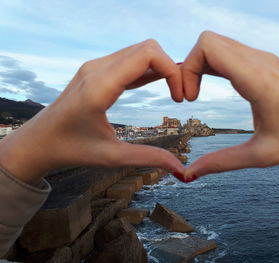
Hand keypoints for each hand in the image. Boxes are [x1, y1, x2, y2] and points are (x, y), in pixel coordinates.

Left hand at [0, 40, 184, 183]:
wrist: (39, 141)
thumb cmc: (71, 149)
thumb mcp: (112, 157)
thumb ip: (149, 158)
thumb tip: (181, 170)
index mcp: (100, 87)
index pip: (147, 55)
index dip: (172, 70)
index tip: (179, 98)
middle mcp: (97, 69)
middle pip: (147, 48)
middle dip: (171, 68)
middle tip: (180, 96)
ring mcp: (94, 66)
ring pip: (139, 51)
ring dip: (161, 67)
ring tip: (173, 91)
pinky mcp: (95, 70)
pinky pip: (129, 59)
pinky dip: (148, 68)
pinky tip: (157, 84)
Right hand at [181, 31, 278, 179]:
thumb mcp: (260, 155)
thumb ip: (220, 162)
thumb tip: (189, 174)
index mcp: (258, 80)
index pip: (208, 48)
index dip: (187, 69)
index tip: (189, 99)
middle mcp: (260, 61)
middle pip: (208, 41)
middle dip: (189, 66)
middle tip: (189, 97)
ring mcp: (264, 58)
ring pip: (217, 44)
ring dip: (199, 65)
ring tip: (196, 94)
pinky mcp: (266, 61)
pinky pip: (229, 51)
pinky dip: (212, 64)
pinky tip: (212, 86)